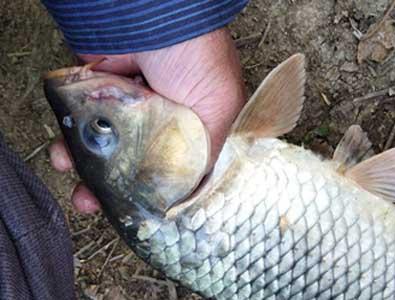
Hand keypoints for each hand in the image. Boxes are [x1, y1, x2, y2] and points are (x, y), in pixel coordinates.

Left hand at [49, 28, 245, 213]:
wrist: (155, 15)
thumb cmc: (198, 58)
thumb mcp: (219, 110)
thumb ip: (208, 153)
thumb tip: (190, 193)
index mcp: (193, 125)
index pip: (172, 167)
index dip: (152, 190)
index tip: (135, 210)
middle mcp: (161, 117)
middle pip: (133, 160)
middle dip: (113, 185)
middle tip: (94, 203)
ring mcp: (129, 105)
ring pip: (104, 144)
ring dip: (87, 165)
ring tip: (75, 180)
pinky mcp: (100, 90)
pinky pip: (81, 120)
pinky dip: (70, 138)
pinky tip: (65, 150)